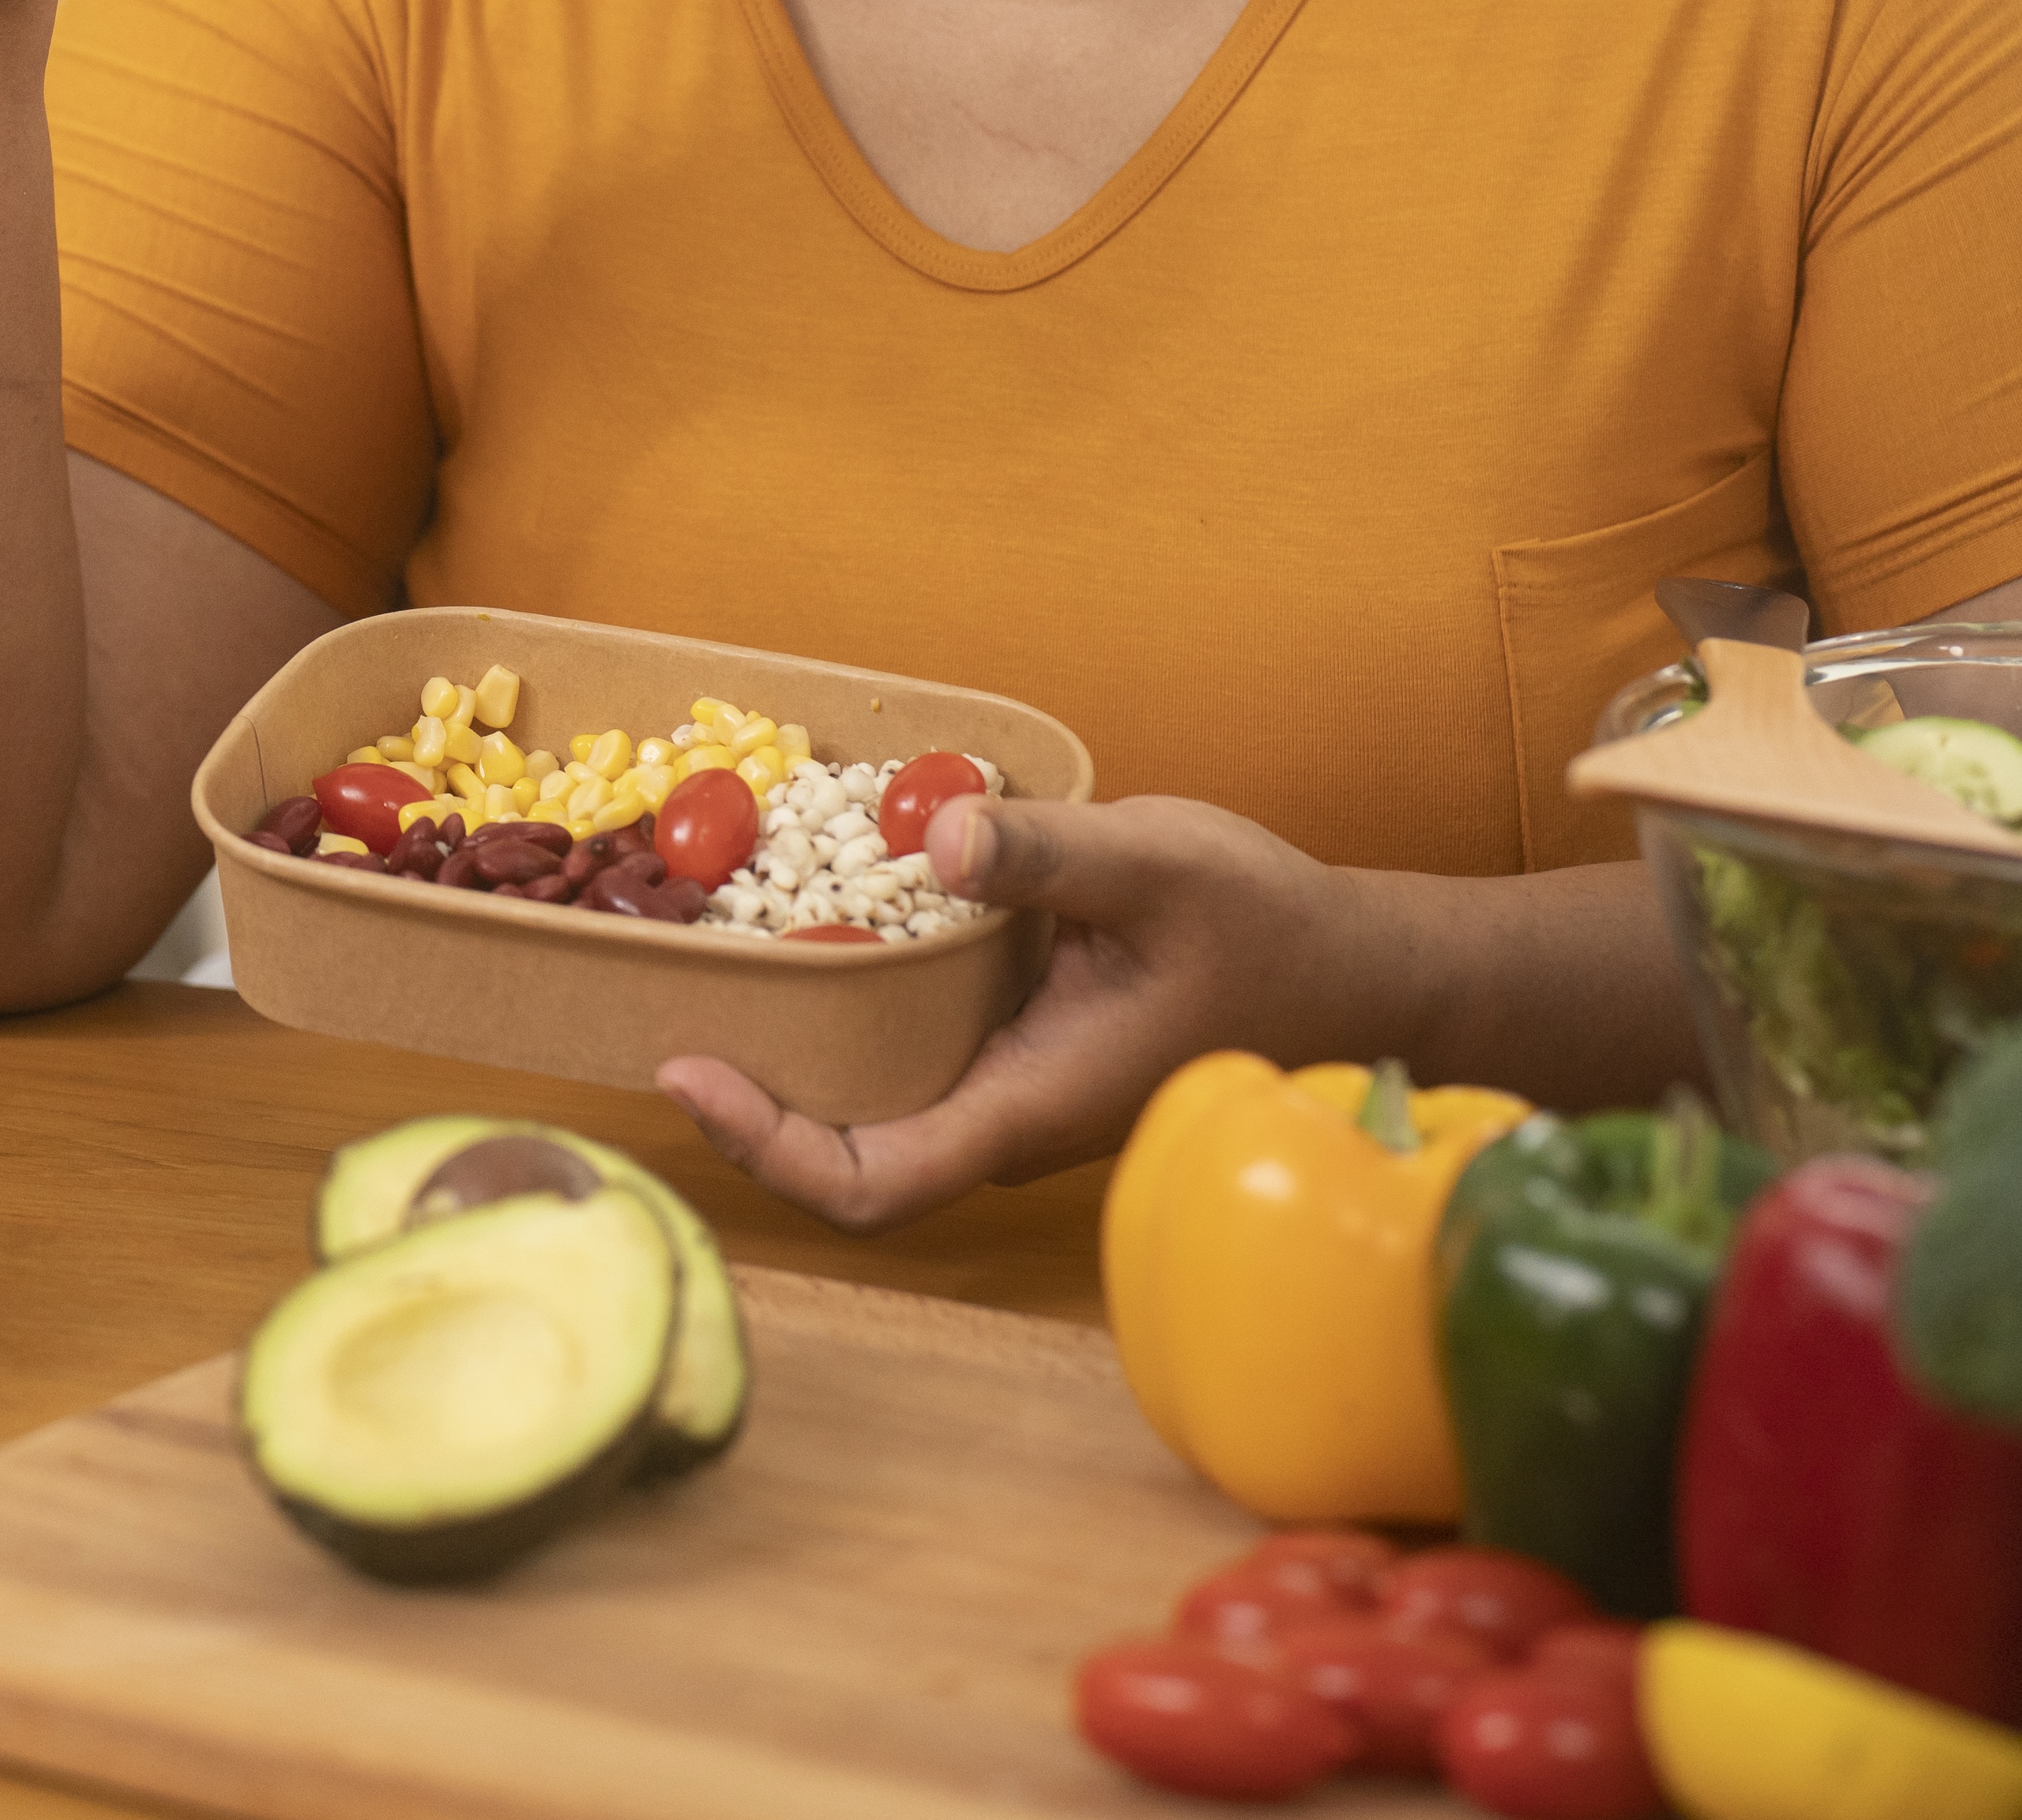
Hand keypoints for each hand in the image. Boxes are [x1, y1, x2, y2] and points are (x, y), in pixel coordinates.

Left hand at [656, 791, 1390, 1234]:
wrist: (1355, 971)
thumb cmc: (1271, 930)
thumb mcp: (1160, 864)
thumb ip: (1049, 855)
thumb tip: (939, 839)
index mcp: (1030, 1105)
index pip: (874, 1182)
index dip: (769, 1148)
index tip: (689, 1073)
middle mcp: (1007, 1111)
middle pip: (849, 1152)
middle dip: (752, 1099)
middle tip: (666, 1004)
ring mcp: (1014, 1079)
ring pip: (879, 1097)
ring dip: (797, 1047)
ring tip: (711, 959)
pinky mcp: (1025, 1036)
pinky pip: (918, 1042)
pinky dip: (855, 996)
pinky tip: (820, 916)